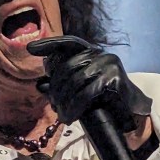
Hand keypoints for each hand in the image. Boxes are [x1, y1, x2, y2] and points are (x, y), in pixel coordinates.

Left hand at [27, 35, 151, 133]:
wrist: (129, 113)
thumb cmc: (103, 100)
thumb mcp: (80, 90)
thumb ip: (62, 85)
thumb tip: (40, 85)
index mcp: (91, 52)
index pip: (68, 43)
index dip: (49, 44)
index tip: (30, 49)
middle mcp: (100, 54)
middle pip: (68, 67)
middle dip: (57, 88)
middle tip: (53, 105)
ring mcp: (109, 64)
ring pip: (76, 81)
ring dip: (65, 101)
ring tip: (62, 115)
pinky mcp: (115, 78)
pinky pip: (87, 93)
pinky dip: (75, 106)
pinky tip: (71, 116)